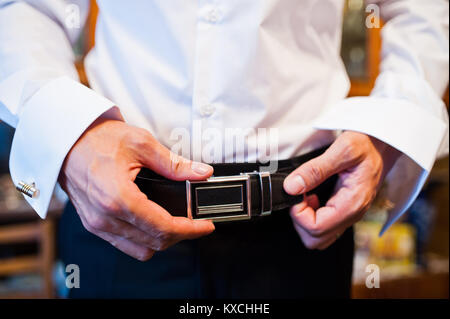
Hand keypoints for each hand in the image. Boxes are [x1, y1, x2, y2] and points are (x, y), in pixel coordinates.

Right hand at [59, 107, 214, 260]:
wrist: (68, 140)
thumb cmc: (99, 139)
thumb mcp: (142, 144)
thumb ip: (174, 164)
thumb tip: (202, 173)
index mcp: (119, 198)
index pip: (164, 227)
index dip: (191, 230)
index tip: (206, 226)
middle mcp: (106, 217)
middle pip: (155, 242)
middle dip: (181, 235)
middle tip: (196, 223)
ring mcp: (97, 224)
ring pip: (140, 249)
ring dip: (163, 240)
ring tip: (177, 224)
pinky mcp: (93, 224)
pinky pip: (125, 244)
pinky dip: (144, 239)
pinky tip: (154, 223)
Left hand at [283, 131, 400, 249]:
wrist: (384, 143)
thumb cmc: (368, 145)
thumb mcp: (342, 150)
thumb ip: (315, 169)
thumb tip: (292, 187)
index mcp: (352, 204)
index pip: (316, 228)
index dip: (298, 213)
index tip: (296, 193)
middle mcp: (352, 214)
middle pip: (316, 239)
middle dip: (300, 219)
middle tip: (300, 195)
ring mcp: (349, 214)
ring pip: (319, 236)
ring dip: (305, 219)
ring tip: (306, 195)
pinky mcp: (345, 210)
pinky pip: (325, 225)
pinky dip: (313, 215)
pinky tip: (313, 196)